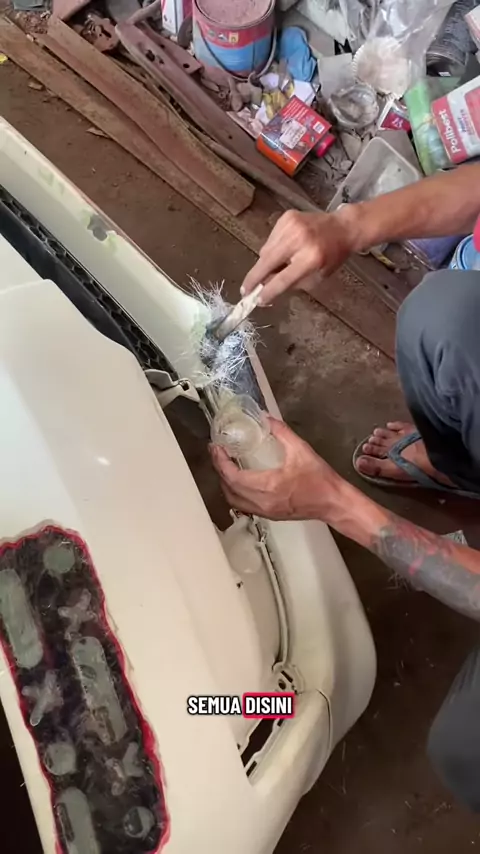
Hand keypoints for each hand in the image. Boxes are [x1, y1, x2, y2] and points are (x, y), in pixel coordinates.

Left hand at [210, 417, 343, 521]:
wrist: (333, 503)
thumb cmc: (320, 479)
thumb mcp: (301, 449)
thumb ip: (281, 432)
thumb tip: (265, 418)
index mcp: (267, 486)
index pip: (232, 476)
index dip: (220, 462)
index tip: (216, 447)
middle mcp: (262, 502)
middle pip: (228, 489)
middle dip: (219, 470)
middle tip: (217, 452)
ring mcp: (265, 511)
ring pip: (234, 500)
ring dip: (225, 483)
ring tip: (225, 465)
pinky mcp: (270, 515)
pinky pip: (244, 505)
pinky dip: (235, 493)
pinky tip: (238, 481)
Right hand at [240, 208, 355, 304]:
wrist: (342, 228)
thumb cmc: (331, 257)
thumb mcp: (316, 276)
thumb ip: (291, 283)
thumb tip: (265, 287)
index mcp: (311, 259)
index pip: (283, 279)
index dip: (268, 291)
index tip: (256, 300)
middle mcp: (299, 240)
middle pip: (267, 262)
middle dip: (254, 278)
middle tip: (245, 291)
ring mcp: (291, 226)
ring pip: (266, 250)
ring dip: (265, 263)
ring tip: (275, 267)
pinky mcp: (286, 217)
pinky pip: (270, 239)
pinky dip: (273, 248)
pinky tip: (284, 250)